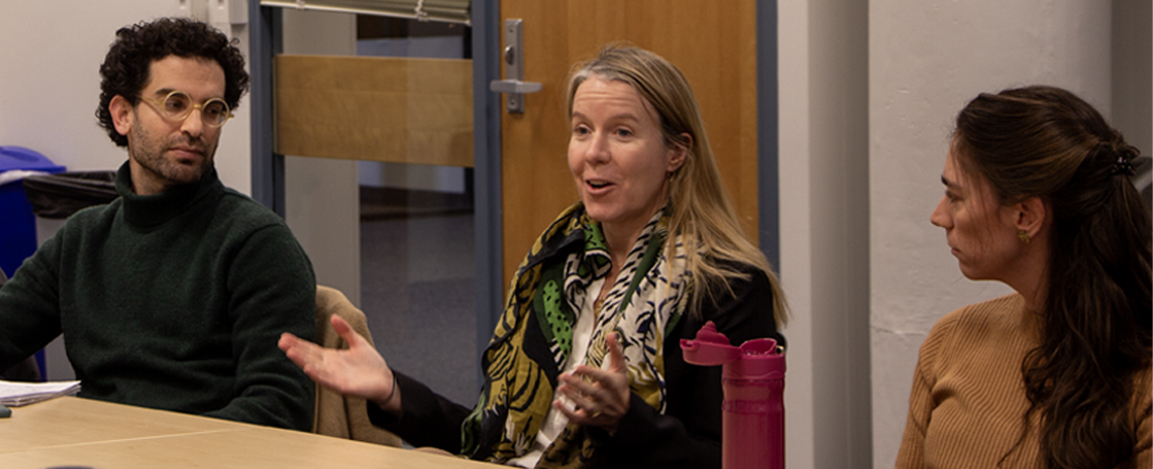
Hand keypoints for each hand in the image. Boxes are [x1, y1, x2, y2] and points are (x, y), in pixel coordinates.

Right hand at [278, 315, 400, 412]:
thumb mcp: (357, 342)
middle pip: (308, 357)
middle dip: (295, 350)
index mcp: (331, 357)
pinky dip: (317, 375)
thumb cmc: (371, 364)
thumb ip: (345, 330)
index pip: (310, 349)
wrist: (385, 381)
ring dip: (302, 361)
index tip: (284, 336)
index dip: (298, 343)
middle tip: (281, 342)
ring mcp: (334, 377)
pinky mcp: (342, 386)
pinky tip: (308, 369)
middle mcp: (329, 368)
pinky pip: (327, 380)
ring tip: (290, 352)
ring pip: (314, 368)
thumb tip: (334, 316)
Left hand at [553, 332, 630, 432]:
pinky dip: (568, 414)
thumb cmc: (620, 387)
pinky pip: (580, 419)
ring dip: (573, 398)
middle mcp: (608, 399)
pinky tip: (557, 404)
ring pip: (587, 406)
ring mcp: (601, 410)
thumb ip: (615, 351)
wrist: (626, 414)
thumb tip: (611, 334)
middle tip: (563, 376)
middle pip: (593, 392)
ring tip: (561, 388)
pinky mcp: (593, 420)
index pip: (603, 379)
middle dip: (578, 385)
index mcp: (614, 385)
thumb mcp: (620, 369)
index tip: (579, 366)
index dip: (591, 373)